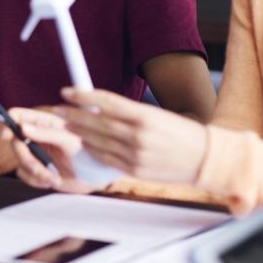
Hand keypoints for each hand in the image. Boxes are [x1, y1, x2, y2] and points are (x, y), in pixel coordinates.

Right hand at [3, 107, 97, 193]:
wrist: (96, 176)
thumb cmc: (88, 152)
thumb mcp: (69, 140)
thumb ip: (46, 133)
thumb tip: (22, 127)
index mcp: (44, 122)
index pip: (18, 116)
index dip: (7, 122)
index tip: (6, 134)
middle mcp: (36, 135)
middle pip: (14, 141)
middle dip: (25, 157)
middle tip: (38, 167)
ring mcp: (35, 153)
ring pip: (18, 160)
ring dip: (35, 172)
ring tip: (54, 176)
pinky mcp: (36, 169)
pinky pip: (24, 175)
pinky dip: (37, 180)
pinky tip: (53, 179)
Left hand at [55, 87, 206, 184]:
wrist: (205, 158)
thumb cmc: (182, 133)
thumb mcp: (158, 116)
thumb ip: (130, 114)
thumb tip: (101, 108)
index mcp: (145, 116)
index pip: (106, 102)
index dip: (83, 96)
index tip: (67, 91)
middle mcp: (139, 135)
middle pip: (97, 122)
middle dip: (73, 115)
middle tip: (57, 108)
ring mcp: (136, 154)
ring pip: (98, 141)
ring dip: (79, 132)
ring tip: (65, 124)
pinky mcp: (135, 170)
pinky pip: (107, 159)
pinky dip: (93, 150)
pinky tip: (84, 143)